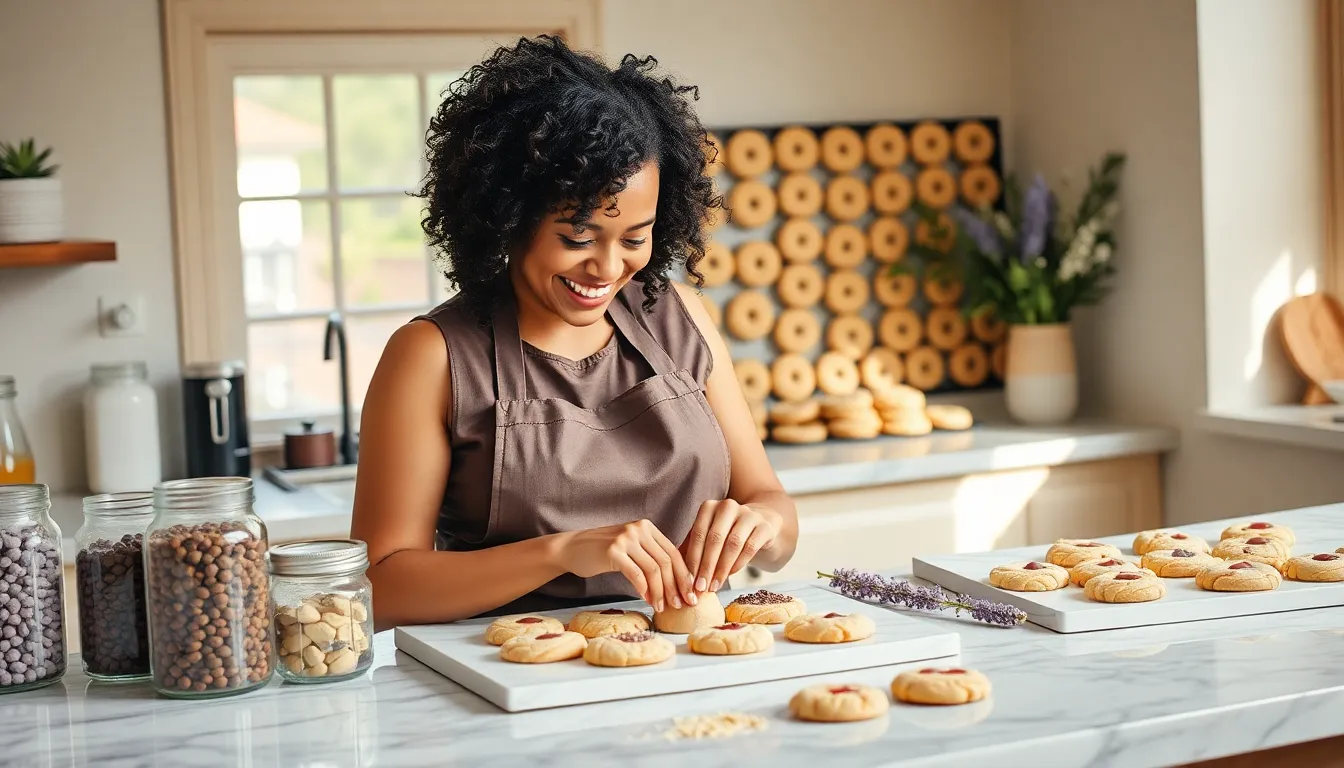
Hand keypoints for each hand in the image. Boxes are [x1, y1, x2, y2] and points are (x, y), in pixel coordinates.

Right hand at [552, 520, 694, 610]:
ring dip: (661, 592)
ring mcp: (625, 539)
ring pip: (653, 569)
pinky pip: (636, 574)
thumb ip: (650, 556)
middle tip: (682, 604)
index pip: (673, 552)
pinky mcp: (612, 551)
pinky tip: (647, 600)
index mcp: (647, 527)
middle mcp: (638, 529)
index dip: (684, 575)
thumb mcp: (631, 548)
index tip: (691, 593)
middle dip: (676, 586)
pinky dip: (645, 590)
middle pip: (666, 561)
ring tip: (663, 607)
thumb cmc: (603, 552)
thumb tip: (676, 583)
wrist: (571, 548)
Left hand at [680, 500, 781, 592]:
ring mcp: (748, 514)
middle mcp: (728, 506)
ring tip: (714, 586)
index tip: (688, 581)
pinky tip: (730, 576)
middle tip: (700, 589)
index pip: (698, 534)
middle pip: (714, 539)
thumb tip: (671, 572)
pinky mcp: (764, 526)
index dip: (693, 559)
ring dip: (722, 569)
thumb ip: (692, 549)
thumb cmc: (726, 533)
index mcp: (709, 507)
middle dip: (706, 566)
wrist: (760, 523)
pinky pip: (750, 547)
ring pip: (733, 544)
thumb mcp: (708, 536)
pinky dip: (738, 564)